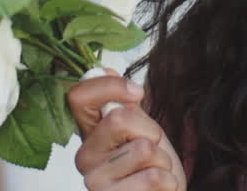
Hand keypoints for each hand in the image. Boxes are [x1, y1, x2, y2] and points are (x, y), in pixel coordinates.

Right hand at [68, 69, 185, 189]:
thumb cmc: (151, 164)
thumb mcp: (140, 126)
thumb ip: (122, 102)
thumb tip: (101, 69)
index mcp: (88, 133)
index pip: (78, 96)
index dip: (111, 86)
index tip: (138, 92)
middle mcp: (84, 156)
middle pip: (118, 119)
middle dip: (150, 130)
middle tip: (151, 148)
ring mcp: (94, 182)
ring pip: (143, 149)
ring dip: (162, 160)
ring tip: (154, 170)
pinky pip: (153, 177)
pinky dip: (168, 180)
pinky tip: (159, 188)